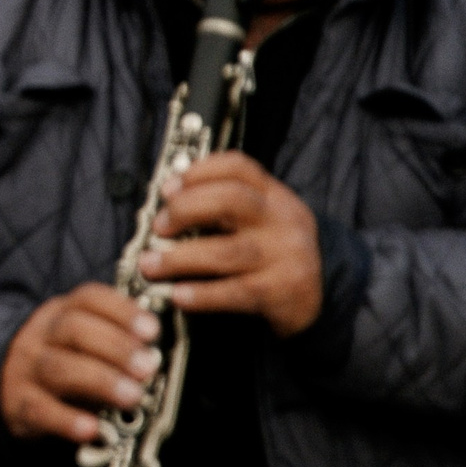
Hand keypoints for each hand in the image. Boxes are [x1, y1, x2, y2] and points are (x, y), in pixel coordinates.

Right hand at [0, 282, 160, 443]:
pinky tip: (93, 429)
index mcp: (62, 313)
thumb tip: (161, 354)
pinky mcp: (19, 405)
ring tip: (133, 396)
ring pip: (58, 368)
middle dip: (115, 347)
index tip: (151, 330)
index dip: (121, 311)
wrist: (5, 381)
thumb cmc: (63, 361)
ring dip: (100, 381)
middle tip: (147, 368)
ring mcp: (27, 369)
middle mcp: (42, 336)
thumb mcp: (81, 340)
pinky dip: (67, 420)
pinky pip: (40, 410)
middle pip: (73, 330)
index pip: (88, 299)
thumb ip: (116, 340)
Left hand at [139, 151, 322, 335]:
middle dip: (185, 210)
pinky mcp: (283, 292)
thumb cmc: (269, 253)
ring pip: (229, 251)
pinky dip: (204, 294)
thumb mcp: (257, 221)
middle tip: (157, 228)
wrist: (316, 299)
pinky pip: (238, 292)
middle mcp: (282, 220)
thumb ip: (220, 207)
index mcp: (273, 195)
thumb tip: (162, 204)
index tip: (167, 187)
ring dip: (181, 258)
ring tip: (149, 266)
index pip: (238, 167)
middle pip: (231, 201)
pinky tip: (179, 295)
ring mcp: (286, 256)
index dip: (199, 171)